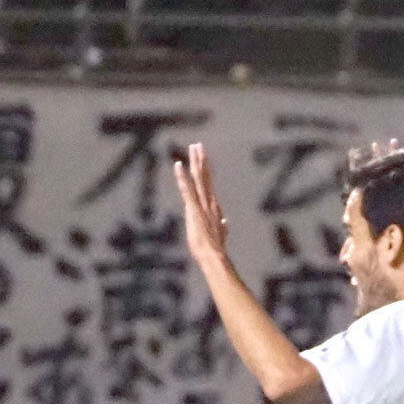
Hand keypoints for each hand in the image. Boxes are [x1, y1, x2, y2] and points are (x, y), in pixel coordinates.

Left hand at [172, 141, 228, 260]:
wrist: (215, 258)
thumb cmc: (215, 250)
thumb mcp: (219, 235)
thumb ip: (222, 227)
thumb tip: (226, 221)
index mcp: (213, 207)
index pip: (208, 185)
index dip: (206, 170)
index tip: (203, 158)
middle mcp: (209, 202)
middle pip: (205, 177)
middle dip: (201, 160)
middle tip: (198, 145)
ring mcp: (202, 204)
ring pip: (199, 178)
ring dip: (195, 162)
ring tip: (194, 147)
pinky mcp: (194, 209)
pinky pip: (187, 189)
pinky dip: (182, 177)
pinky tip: (178, 165)